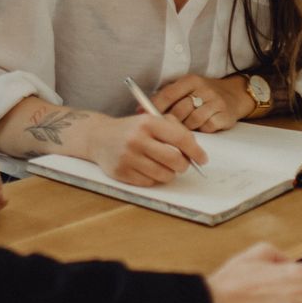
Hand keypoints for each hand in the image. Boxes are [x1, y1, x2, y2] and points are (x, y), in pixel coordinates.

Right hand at [89, 113, 206, 185]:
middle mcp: (137, 139)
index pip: (180, 139)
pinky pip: (149, 182)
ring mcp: (128, 157)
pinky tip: (146, 168)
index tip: (203, 159)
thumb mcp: (150, 120)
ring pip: (164, 175)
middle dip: (184, 165)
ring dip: (169, 173)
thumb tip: (195, 150)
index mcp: (147, 122)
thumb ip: (174, 129)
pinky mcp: (122, 173)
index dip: (196, 151)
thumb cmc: (131, 129)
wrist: (98, 137)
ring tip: (162, 165)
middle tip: (182, 164)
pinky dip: (153, 178)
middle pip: (175, 160)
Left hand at [152, 74, 250, 132]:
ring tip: (185, 126)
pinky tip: (201, 127)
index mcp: (191, 80)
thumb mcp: (188, 88)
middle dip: (171, 121)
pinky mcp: (225, 116)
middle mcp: (204, 89)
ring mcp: (216, 102)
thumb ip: (168, 96)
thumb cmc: (204, 94)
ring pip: (192, 121)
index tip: (143, 115)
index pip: (169, 93)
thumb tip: (141, 110)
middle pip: (179, 110)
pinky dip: (201, 130)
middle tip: (165, 127)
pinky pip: (207, 128)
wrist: (235, 95)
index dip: (155, 106)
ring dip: (186, 127)